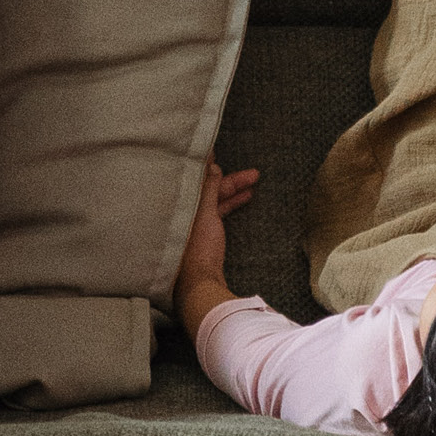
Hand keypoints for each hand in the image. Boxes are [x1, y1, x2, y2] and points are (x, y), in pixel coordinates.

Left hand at [178, 163, 257, 287]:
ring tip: (253, 183)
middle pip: (208, 190)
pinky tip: (242, 200)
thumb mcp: (205, 214)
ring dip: (233, 192)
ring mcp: (193, 226)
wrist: (201, 285)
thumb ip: (208, 190)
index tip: (219, 149)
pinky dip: (228, 205)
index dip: (211, 165)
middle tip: (254, 173)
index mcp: (181, 206)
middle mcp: (185, 214)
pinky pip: (216, 213)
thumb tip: (212, 165)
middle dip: (232, 181)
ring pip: (215, 202)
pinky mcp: (202, 238)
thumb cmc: (198, 251)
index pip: (198, 179)